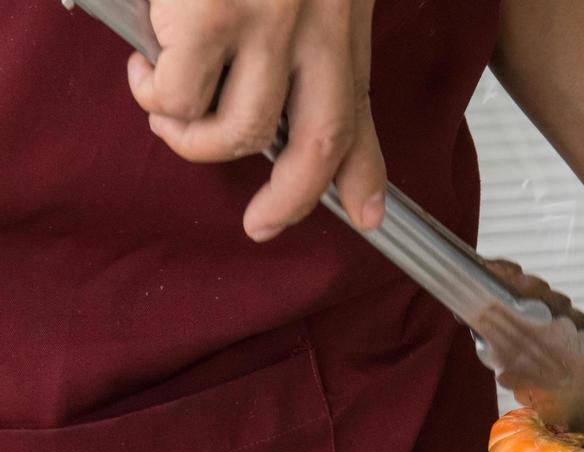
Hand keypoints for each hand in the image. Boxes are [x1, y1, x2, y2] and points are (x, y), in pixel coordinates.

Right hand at [126, 0, 384, 241]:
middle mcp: (319, 28)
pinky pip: (182, 98)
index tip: (365, 218)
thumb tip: (295, 105)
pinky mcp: (211, 16)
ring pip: (240, 130)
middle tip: (260, 225)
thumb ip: (311, 46)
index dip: (363, 176)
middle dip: (291, 200)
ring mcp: (269, 23)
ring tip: (164, 110)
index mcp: (341, 23)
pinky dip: (153, 93)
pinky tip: (143, 65)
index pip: (359, 113)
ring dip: (193, 138)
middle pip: (320, 143)